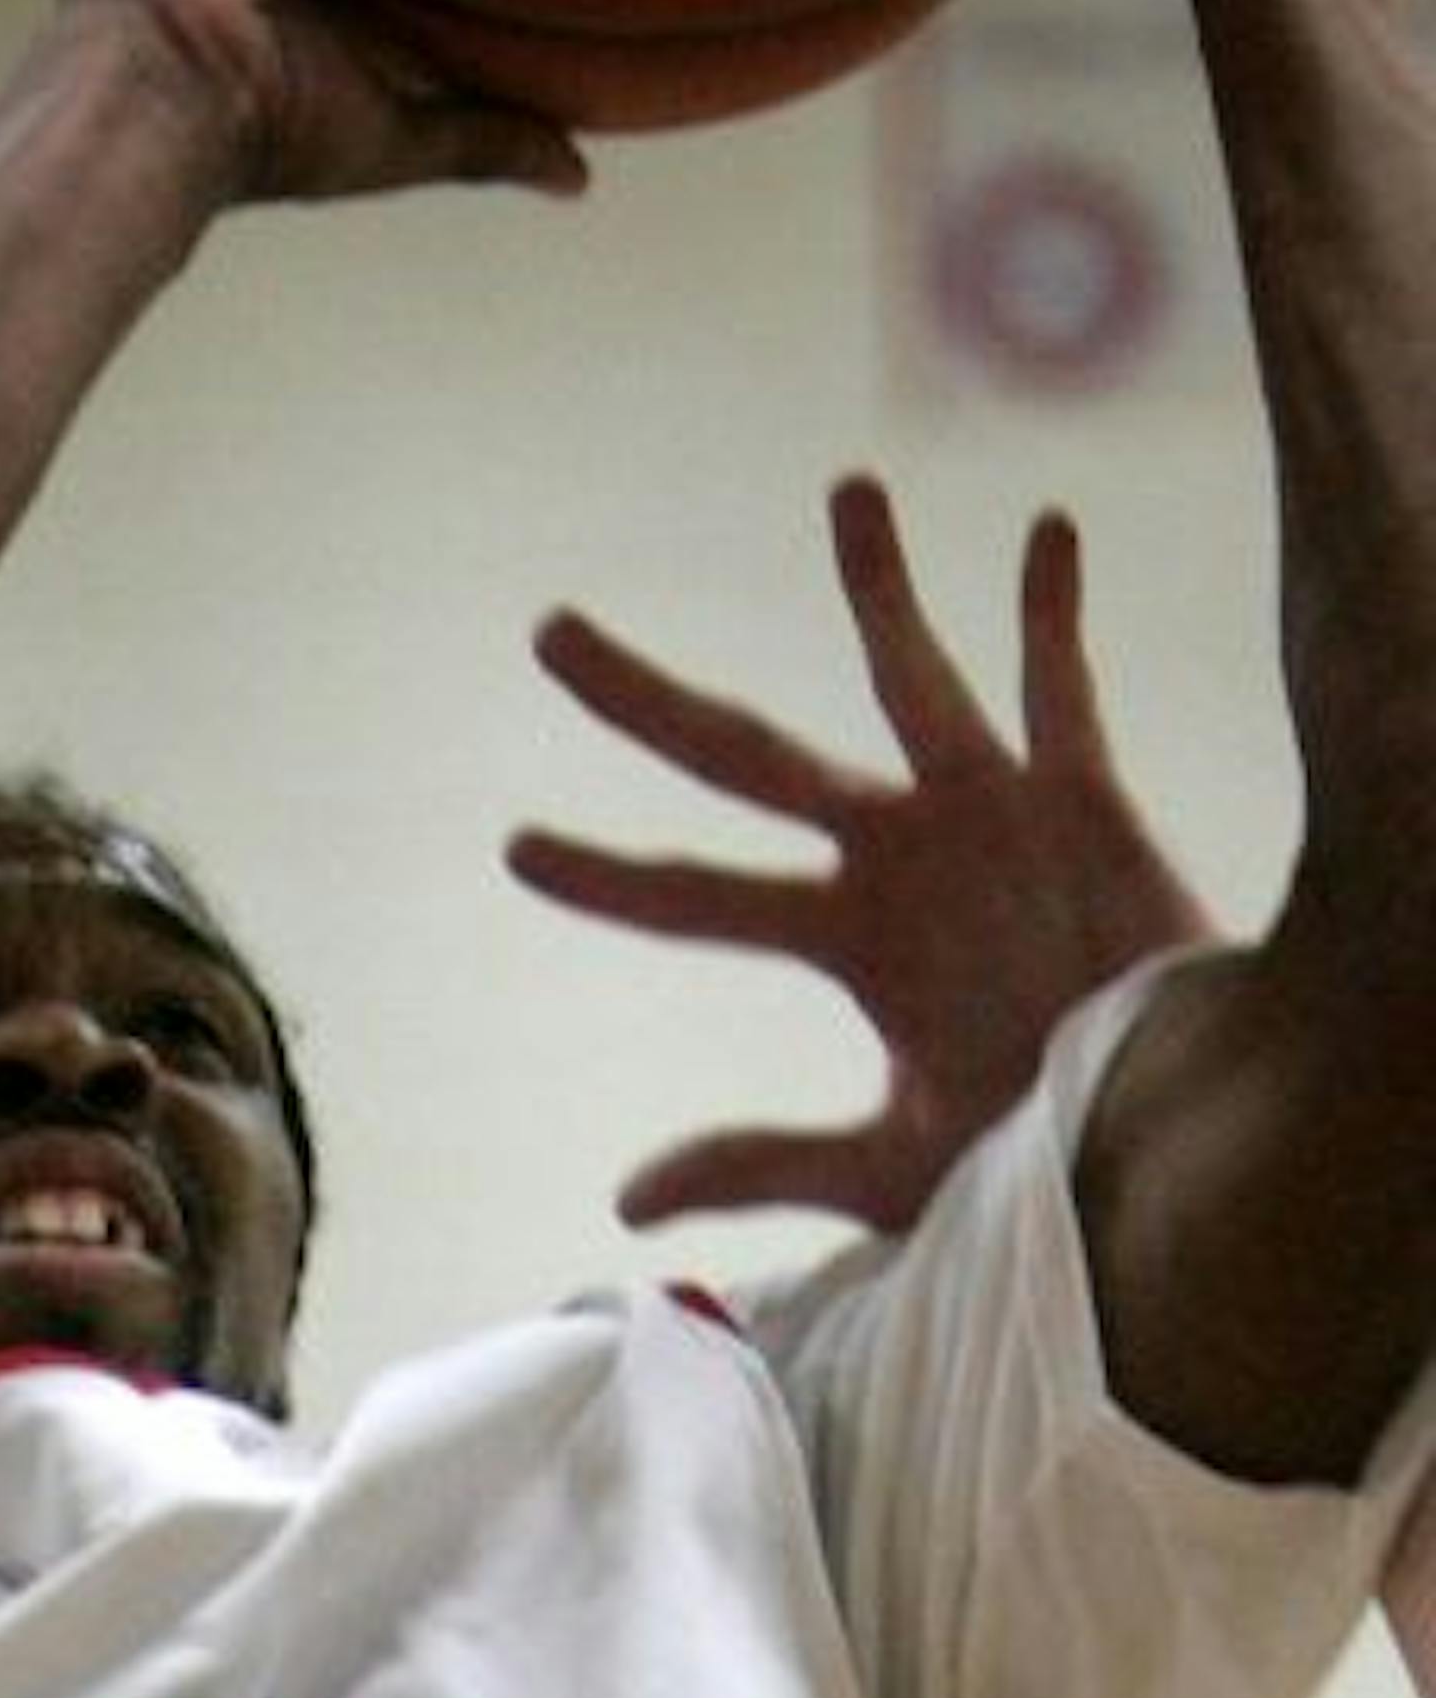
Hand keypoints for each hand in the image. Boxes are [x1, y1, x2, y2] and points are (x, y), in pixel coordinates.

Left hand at [508, 475, 1212, 1233]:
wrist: (1183, 1148)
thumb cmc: (1047, 1156)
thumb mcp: (894, 1164)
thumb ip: (766, 1162)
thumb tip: (624, 1205)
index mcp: (851, 938)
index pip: (698, 896)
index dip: (609, 876)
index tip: (515, 848)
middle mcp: (899, 857)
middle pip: (745, 756)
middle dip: (644, 699)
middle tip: (548, 634)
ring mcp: (987, 817)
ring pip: (910, 679)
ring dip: (879, 590)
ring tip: (849, 492)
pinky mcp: (1083, 804)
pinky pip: (1061, 692)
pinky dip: (1052, 614)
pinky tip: (1048, 533)